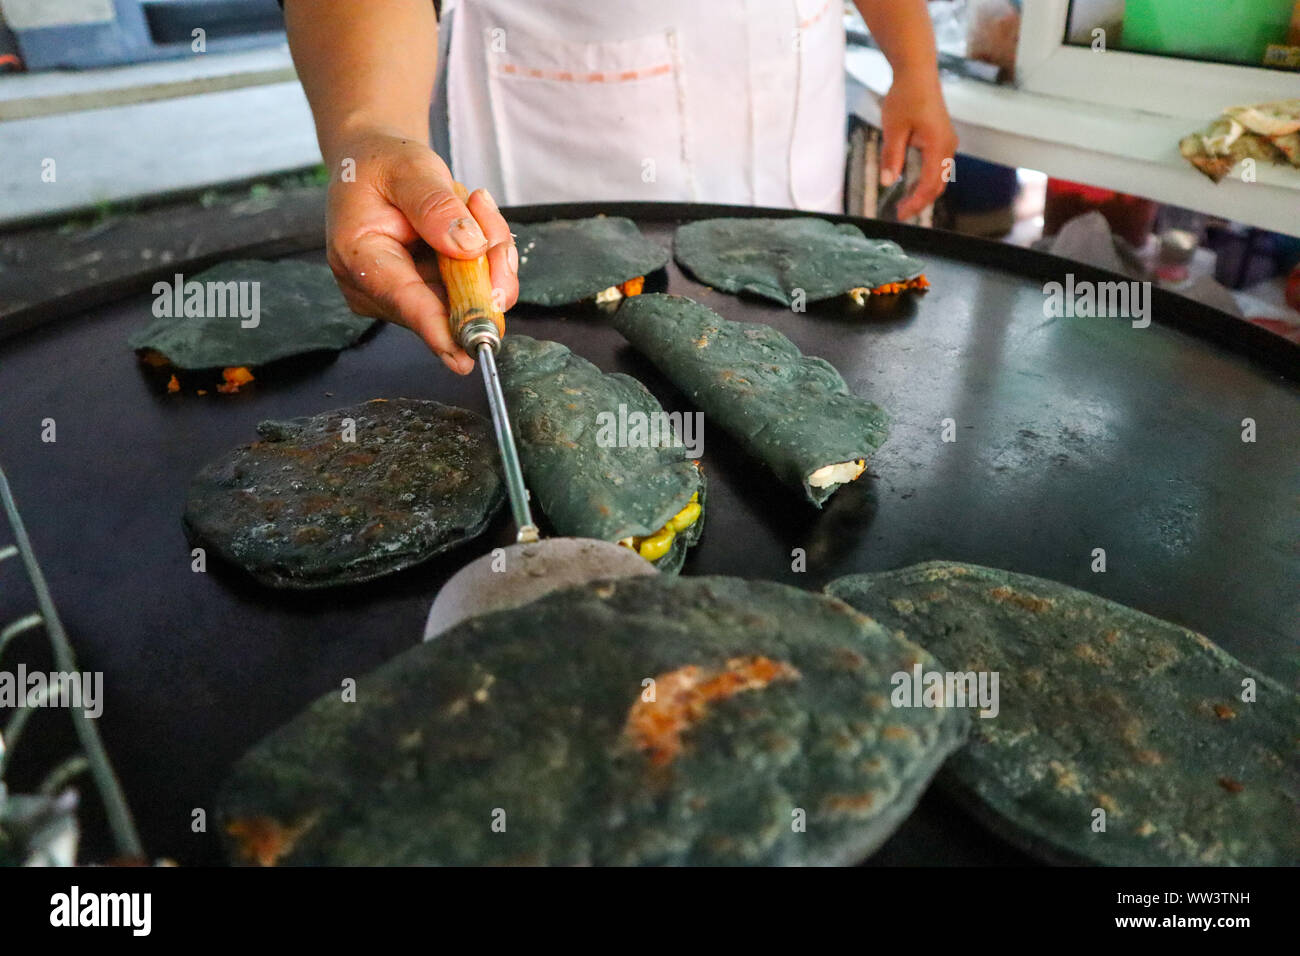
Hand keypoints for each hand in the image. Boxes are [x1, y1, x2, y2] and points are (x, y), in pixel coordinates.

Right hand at [324, 127, 517, 374]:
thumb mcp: (408, 168)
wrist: (375, 167)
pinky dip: (485, 258)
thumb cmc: (382, 165)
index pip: (404, 300)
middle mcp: (376, 289)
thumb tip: (468, 246)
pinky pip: (474, 291)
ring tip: (469, 203)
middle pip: (448, 303)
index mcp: (358, 256)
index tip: (465, 356)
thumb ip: (435, 205)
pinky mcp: (427, 298)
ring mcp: (403, 298)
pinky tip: (471, 222)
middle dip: (484, 265)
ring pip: (470, 298)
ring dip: (487, 254)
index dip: (438, 328)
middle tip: (481, 206)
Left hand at [878, 69, 958, 221]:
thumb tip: (887, 181)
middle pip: (937, 185)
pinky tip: (909, 185)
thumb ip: (891, 156)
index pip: (929, 185)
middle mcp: (948, 147)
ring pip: (939, 178)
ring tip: (903, 202)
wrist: (917, 74)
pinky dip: (925, 180)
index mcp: (938, 146)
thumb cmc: (906, 97)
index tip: (900, 214)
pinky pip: (937, 167)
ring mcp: (947, 143)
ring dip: (923, 192)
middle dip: (920, 202)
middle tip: (900, 213)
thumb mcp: (893, 128)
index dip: (915, 203)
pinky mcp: (943, 140)